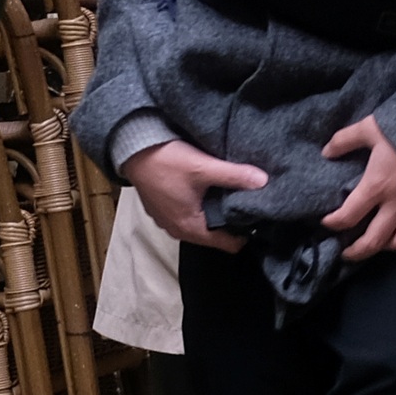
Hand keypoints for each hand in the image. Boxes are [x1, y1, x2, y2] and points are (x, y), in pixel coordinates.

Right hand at [121, 137, 269, 252]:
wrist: (131, 149)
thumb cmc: (166, 162)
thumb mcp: (203, 167)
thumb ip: (234, 176)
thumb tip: (264, 181)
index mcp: (191, 228)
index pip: (229, 245)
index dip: (246, 232)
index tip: (258, 216)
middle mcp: (178, 230)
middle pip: (215, 235)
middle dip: (232, 221)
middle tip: (249, 202)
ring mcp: (167, 220)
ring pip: (202, 224)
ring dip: (215, 212)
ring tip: (232, 194)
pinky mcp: (162, 208)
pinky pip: (188, 214)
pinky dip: (200, 206)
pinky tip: (209, 189)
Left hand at [319, 115, 395, 255]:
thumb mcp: (371, 127)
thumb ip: (346, 139)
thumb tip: (326, 152)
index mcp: (376, 186)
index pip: (348, 216)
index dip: (333, 223)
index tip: (326, 223)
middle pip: (374, 240)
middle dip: (357, 252)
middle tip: (346, 254)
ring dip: (388, 246)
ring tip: (380, 244)